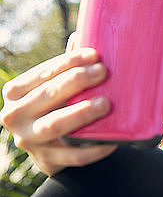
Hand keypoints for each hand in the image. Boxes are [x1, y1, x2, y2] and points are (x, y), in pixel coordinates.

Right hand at [0, 48, 116, 175]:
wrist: (51, 150)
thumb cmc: (56, 107)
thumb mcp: (54, 86)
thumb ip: (65, 67)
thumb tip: (84, 35)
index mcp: (16, 92)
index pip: (44, 73)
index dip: (69, 62)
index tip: (94, 54)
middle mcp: (15, 116)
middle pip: (49, 95)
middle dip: (76, 82)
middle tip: (103, 72)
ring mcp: (29, 140)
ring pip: (56, 125)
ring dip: (81, 113)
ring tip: (105, 103)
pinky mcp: (47, 161)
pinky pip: (74, 156)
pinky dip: (94, 149)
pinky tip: (113, 141)